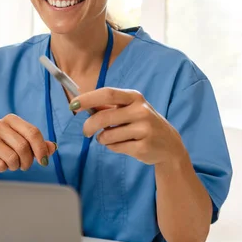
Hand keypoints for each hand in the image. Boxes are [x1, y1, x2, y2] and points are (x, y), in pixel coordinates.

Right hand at [0, 114, 56, 176]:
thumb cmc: (3, 148)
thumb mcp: (22, 143)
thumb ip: (38, 144)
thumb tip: (53, 147)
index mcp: (11, 119)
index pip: (33, 132)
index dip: (41, 149)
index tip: (44, 161)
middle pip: (23, 146)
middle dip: (28, 161)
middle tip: (25, 166)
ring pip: (13, 157)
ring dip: (16, 166)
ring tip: (11, 164)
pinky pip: (0, 165)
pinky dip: (4, 169)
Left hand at [71, 88, 186, 164]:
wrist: (169, 144)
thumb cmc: (142, 123)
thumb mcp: (130, 109)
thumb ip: (108, 107)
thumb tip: (81, 104)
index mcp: (135, 97)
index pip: (107, 94)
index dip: (88, 99)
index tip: (73, 105)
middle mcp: (141, 111)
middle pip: (103, 117)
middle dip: (89, 125)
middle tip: (85, 132)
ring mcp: (143, 129)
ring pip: (107, 135)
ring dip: (103, 139)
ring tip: (111, 138)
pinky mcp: (143, 147)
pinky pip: (116, 147)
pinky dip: (113, 147)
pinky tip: (124, 144)